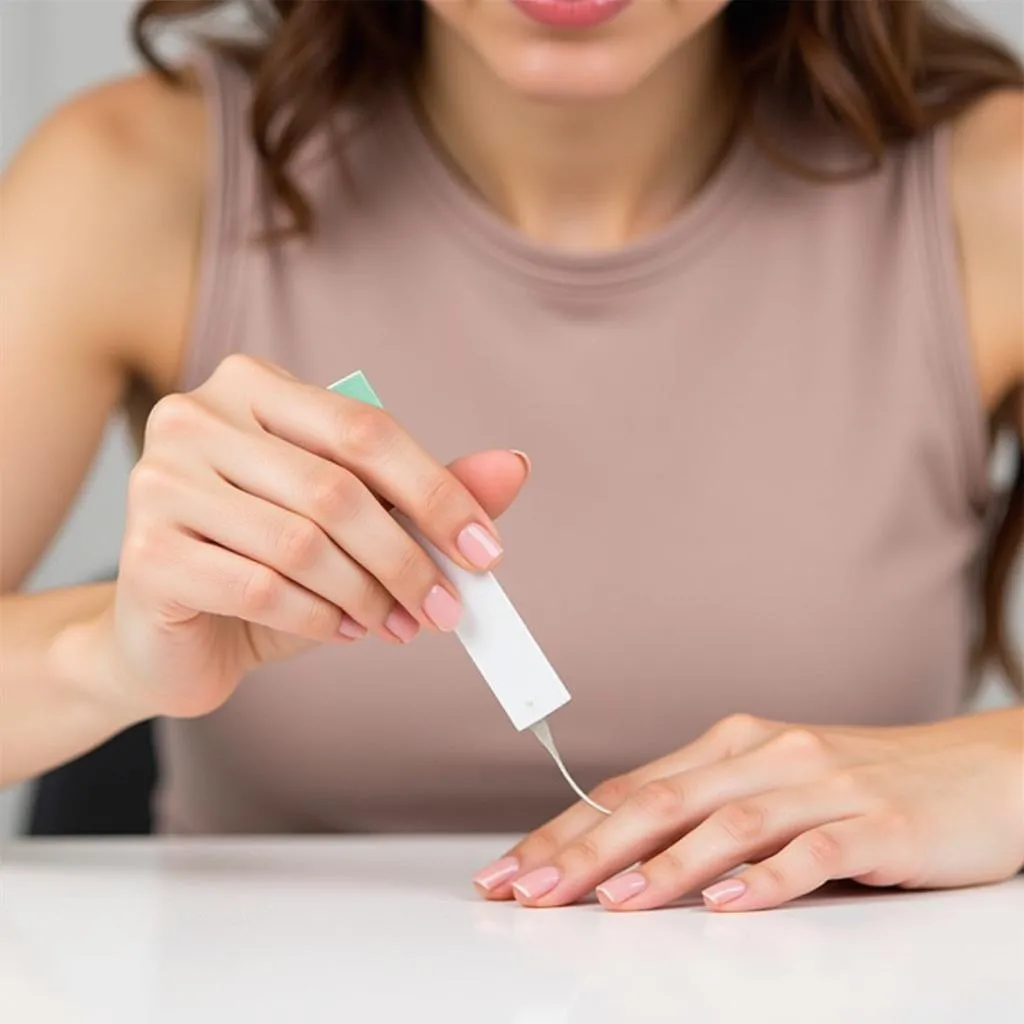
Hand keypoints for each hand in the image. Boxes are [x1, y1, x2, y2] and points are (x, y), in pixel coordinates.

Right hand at [105, 355, 527, 718]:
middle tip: (447, 607)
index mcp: (253, 388)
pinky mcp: (145, 553)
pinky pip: (261, 588)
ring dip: (368, 596)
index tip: (487, 551)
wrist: (170, 635)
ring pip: (302, 542)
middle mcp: (197, 418)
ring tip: (392, 623)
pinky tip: (342, 631)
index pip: (365, 429)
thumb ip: (422, 493)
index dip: (437, 492)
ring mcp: (160, 481)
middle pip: (337, 488)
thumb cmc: (267, 567)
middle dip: (408, 560)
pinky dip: (319, 619)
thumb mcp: (352, 525)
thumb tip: (514, 467)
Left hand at [474, 710, 1023, 910]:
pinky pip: (810, 852)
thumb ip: (706, 811)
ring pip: (725, 824)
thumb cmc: (864, 784)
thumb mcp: (774, 785)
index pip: (631, 789)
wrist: (981, 770)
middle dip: (585, 851)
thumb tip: (619, 854)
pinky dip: (763, 881)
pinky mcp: (876, 823)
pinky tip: (723, 907)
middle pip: (659, 803)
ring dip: (660, 868)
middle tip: (529, 892)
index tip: (512, 869)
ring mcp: (822, 786)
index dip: (565, 830)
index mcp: (732, 745)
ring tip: (609, 905)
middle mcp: (767, 754)